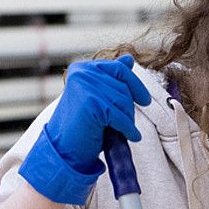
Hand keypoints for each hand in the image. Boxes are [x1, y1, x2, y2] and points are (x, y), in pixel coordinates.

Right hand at [18, 55, 150, 203]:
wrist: (64, 149)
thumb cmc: (82, 125)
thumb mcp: (98, 97)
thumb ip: (111, 78)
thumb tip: (129, 58)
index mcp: (83, 68)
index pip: (119, 68)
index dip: (136, 85)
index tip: (144, 100)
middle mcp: (82, 73)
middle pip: (124, 85)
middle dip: (129, 107)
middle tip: (126, 123)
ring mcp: (85, 86)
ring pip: (123, 100)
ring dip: (127, 119)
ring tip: (121, 130)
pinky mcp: (90, 102)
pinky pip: (120, 115)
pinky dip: (128, 128)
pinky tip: (129, 136)